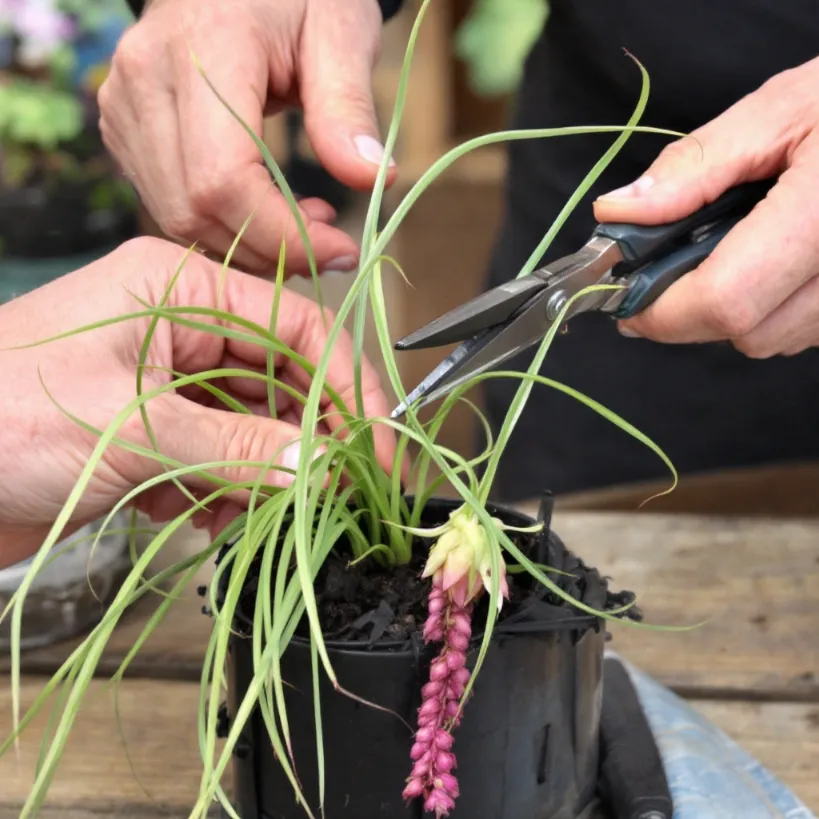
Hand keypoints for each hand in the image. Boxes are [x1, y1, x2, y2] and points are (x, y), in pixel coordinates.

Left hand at [0, 237, 393, 567]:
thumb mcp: (133, 432)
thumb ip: (241, 447)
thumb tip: (327, 468)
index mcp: (181, 288)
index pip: (299, 328)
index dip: (350, 391)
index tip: (378, 454)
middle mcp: (182, 324)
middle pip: (284, 380)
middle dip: (304, 443)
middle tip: (328, 500)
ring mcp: (168, 377)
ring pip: (255, 425)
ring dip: (255, 476)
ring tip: (221, 512)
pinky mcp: (154, 425)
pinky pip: (220, 454)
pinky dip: (216, 490)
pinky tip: (176, 513)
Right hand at [98, 0, 395, 275]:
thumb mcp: (340, 33)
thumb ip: (348, 108)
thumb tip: (373, 179)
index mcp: (202, 47)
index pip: (222, 179)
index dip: (281, 234)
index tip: (340, 252)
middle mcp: (145, 78)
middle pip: (194, 208)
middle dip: (268, 249)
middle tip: (328, 246)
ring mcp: (124, 106)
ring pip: (176, 217)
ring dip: (247, 244)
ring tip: (306, 222)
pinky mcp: (124, 128)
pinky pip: (168, 204)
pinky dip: (222, 227)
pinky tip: (267, 210)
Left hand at [593, 56, 818, 357]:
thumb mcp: (781, 109)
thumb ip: (696, 166)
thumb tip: (620, 213)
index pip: (726, 300)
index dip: (662, 310)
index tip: (624, 295)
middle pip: (747, 333)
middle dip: (690, 310)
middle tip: (668, 266)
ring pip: (775, 338)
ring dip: (733, 308)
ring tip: (734, 247)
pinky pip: (805, 328)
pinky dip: (772, 306)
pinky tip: (773, 260)